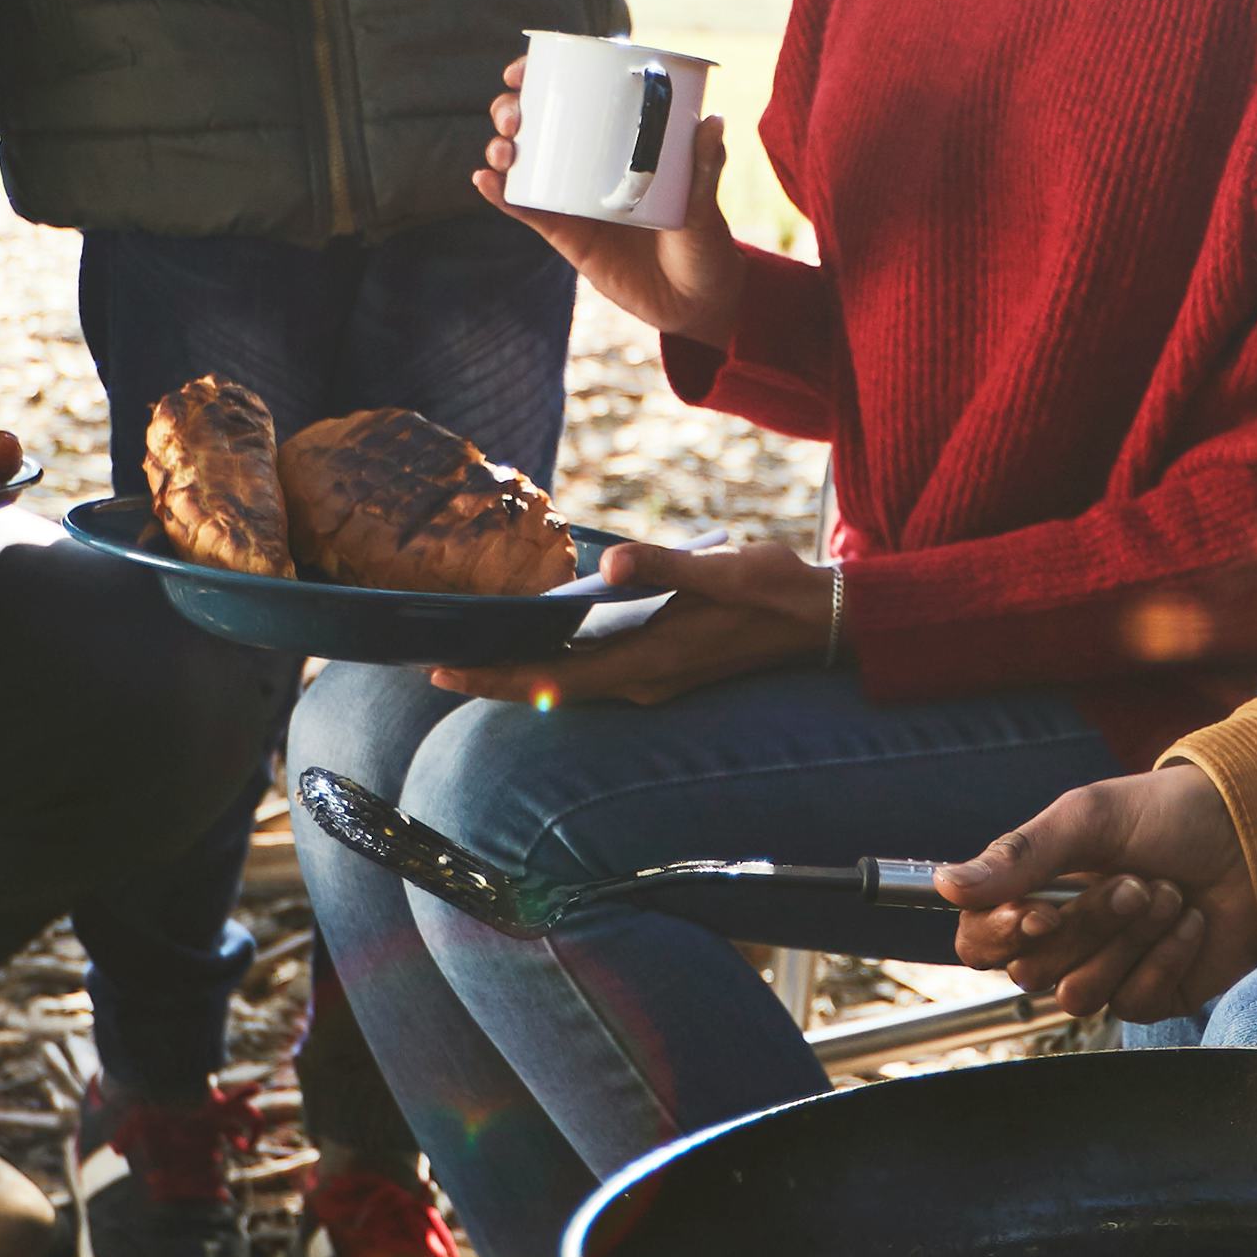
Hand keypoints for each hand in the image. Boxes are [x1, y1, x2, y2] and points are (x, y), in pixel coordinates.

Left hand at [434, 532, 825, 706]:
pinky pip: (594, 675)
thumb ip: (663, 567)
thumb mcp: (719, 570)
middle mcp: (646, 681)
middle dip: (496, 680)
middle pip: (552, 690)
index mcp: (651, 662)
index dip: (499, 679)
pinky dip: (556, 666)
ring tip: (473, 658)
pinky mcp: (663, 668)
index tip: (448, 672)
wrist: (820, 619)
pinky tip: (534, 648)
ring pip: (572, 686)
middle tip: (436, 667)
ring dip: (523, 676)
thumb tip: (612, 566)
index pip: (555, 681)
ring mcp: (654, 679)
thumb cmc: (772, 590)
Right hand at [472, 57, 747, 348]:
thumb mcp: (705, 202)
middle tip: (514, 115)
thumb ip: (704, 167)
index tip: (526, 68)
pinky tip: (484, 180)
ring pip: (523, 163)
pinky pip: (525, 209)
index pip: (577, 97)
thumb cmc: (705, 244)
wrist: (695, 302)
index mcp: (620, 143)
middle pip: (536, 125)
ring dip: (501, 148)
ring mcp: (572, 198)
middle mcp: (590, 164)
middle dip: (512, 110)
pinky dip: (501, 194)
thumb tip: (712, 121)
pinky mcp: (564, 234)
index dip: (542, 76)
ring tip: (504, 149)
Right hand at [933, 761, 1256, 1027]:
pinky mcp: (1151, 994)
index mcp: (1033, 891)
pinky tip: (1193, 922)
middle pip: (1033, 971)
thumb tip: (944, 884)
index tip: (1039, 910)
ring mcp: (1107, 970)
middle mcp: (1063, 937)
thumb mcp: (1088, 818)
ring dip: (1130, 942)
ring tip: (1168, 896)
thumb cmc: (1168, 815)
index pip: (979, 942)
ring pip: (1079, 994)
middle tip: (1134, 882)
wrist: (1255, 835)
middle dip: (1089, 925)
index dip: (1001, 936)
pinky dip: (1167, 959)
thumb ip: (1018, 855)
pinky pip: (1134, 1003)